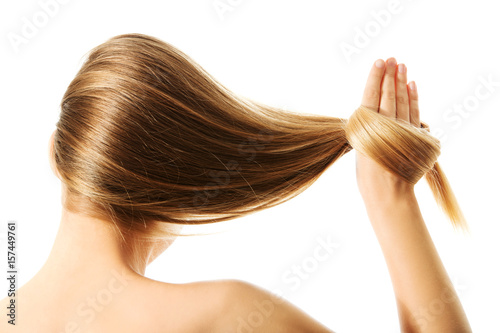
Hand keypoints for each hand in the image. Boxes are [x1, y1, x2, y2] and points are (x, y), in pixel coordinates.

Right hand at [355, 58, 419, 203]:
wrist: (387, 192)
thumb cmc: (368, 173)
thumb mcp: (359, 147)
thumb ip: (367, 127)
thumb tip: (372, 108)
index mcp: (367, 128)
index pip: (372, 96)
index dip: (376, 78)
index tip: (380, 62)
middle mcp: (386, 126)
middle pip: (389, 95)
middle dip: (390, 75)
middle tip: (392, 58)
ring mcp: (403, 130)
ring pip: (403, 100)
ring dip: (402, 82)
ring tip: (402, 66)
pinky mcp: (416, 136)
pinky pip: (414, 111)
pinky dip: (414, 98)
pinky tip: (412, 85)